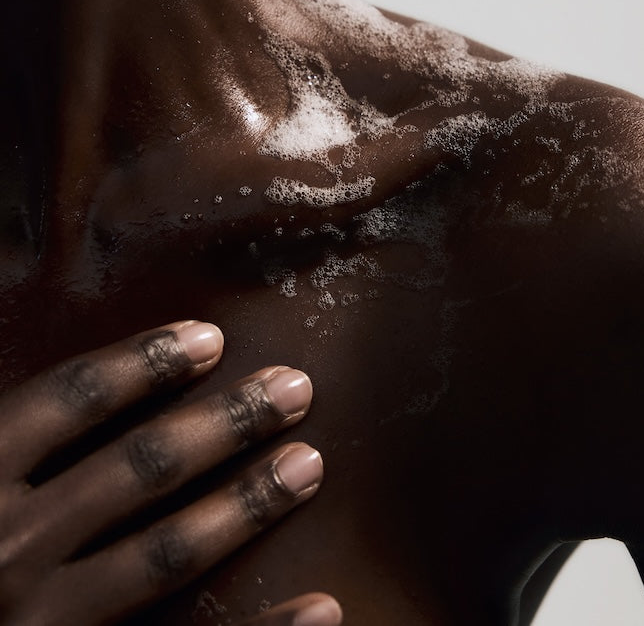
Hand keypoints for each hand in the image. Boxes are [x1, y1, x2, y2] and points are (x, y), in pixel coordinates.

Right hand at [0, 320, 340, 624]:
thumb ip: (0, 426)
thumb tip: (55, 385)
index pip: (69, 402)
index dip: (142, 364)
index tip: (210, 338)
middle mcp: (4, 549)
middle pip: (136, 470)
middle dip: (223, 424)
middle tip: (295, 388)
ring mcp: (37, 625)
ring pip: (161, 556)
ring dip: (243, 505)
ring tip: (308, 464)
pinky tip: (320, 609)